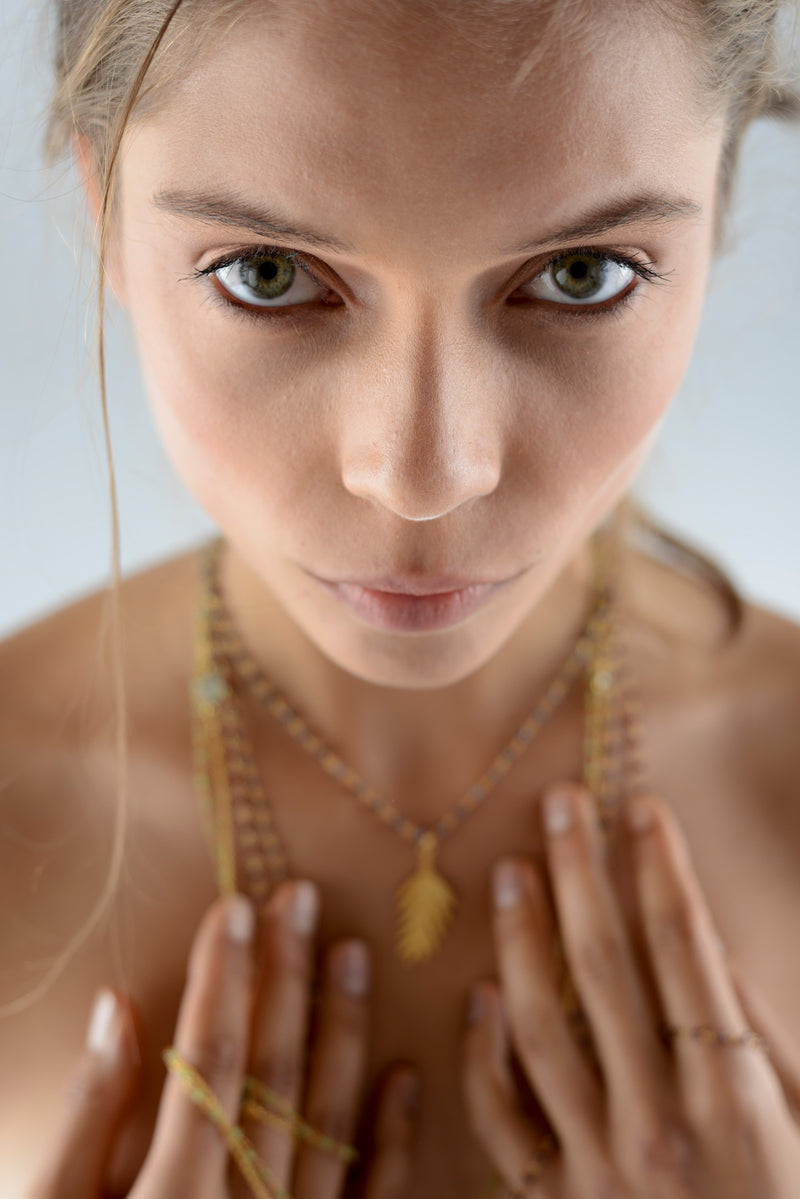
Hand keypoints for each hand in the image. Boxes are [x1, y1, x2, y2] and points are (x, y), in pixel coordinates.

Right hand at [29, 883, 417, 1198]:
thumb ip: (89, 1120)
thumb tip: (119, 1006)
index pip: (207, 1060)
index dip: (224, 978)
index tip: (237, 904)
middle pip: (272, 1074)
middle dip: (285, 978)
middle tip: (301, 897)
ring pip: (329, 1120)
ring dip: (343, 1031)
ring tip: (352, 951)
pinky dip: (391, 1138)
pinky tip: (405, 1074)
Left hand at [462, 784, 799, 1197]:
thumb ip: (757, 1038)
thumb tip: (703, 948)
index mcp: (735, 1096)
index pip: (685, 950)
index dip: (661, 870)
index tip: (640, 807)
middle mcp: (662, 1122)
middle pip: (606, 967)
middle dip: (582, 874)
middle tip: (560, 803)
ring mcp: (600, 1166)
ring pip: (541, 1028)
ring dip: (522, 941)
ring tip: (511, 872)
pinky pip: (502, 1121)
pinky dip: (484, 1058)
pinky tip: (481, 997)